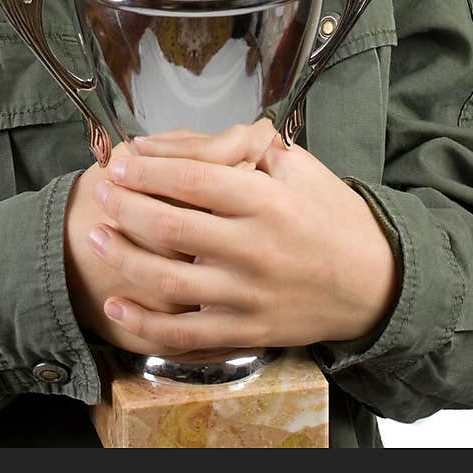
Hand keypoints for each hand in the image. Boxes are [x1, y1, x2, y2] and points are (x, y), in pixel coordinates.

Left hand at [84, 120, 400, 353]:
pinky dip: (145, 323)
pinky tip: (116, 303)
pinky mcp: (247, 331)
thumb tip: (184, 139)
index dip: (148, 169)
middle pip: (170, 226)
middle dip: (124, 206)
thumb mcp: (299, 167)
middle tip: (100, 190)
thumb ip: (245, 148)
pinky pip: (186, 333)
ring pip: (168, 281)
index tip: (121, 161)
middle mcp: (254, 249)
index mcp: (267, 201)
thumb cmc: (333, 216)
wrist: (378, 283)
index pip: (192, 181)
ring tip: (95, 235)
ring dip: (123, 257)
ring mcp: (248, 296)